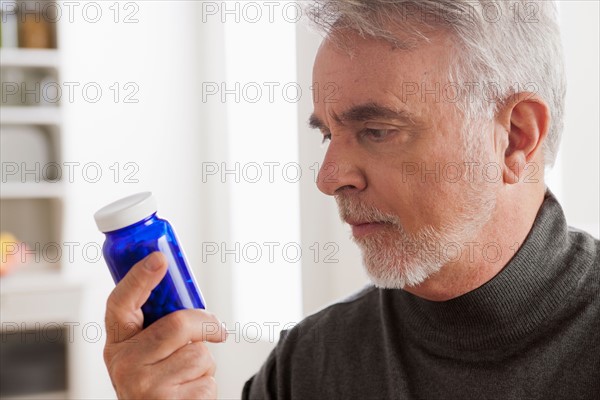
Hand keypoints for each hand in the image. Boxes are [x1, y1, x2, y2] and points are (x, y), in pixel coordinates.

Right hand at [104, 252, 225, 398]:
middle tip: (216, 330)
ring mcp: (144, 387)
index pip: (121, 303)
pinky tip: (189, 392)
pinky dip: (207, 383)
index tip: (159, 258)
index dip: (139, 278)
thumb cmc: (158, 380)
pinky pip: (206, 380)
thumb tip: (190, 298)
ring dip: (205, 361)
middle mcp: (124, 364)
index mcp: (118, 342)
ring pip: (198, 354)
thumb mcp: (148, 351)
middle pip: (177, 324)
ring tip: (186, 374)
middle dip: (205, 324)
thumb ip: (161, 325)